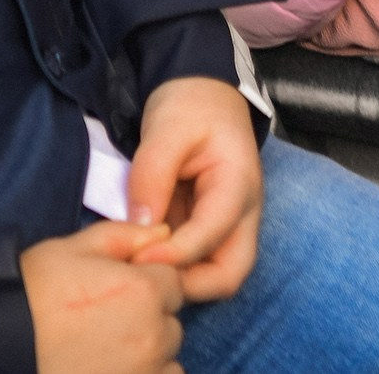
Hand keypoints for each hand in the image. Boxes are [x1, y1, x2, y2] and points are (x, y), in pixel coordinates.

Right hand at [22, 219, 184, 373]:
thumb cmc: (30, 295)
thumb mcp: (72, 249)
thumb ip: (123, 236)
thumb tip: (162, 232)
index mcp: (142, 290)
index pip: (172, 281)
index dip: (144, 281)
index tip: (115, 290)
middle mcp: (152, 334)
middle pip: (170, 321)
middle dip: (147, 317)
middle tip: (103, 320)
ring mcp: (144, 371)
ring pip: (167, 358)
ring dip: (147, 352)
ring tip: (104, 348)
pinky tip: (107, 366)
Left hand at [124, 77, 262, 302]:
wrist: (203, 93)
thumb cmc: (191, 105)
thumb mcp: (168, 127)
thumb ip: (153, 173)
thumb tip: (140, 225)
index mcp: (239, 186)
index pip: (212, 235)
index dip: (174, 254)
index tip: (135, 256)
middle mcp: (242, 215)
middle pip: (229, 274)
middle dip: (188, 286)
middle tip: (143, 279)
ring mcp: (227, 225)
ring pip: (214, 275)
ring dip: (179, 281)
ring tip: (138, 271)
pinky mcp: (208, 230)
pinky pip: (196, 262)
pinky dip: (171, 269)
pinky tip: (139, 260)